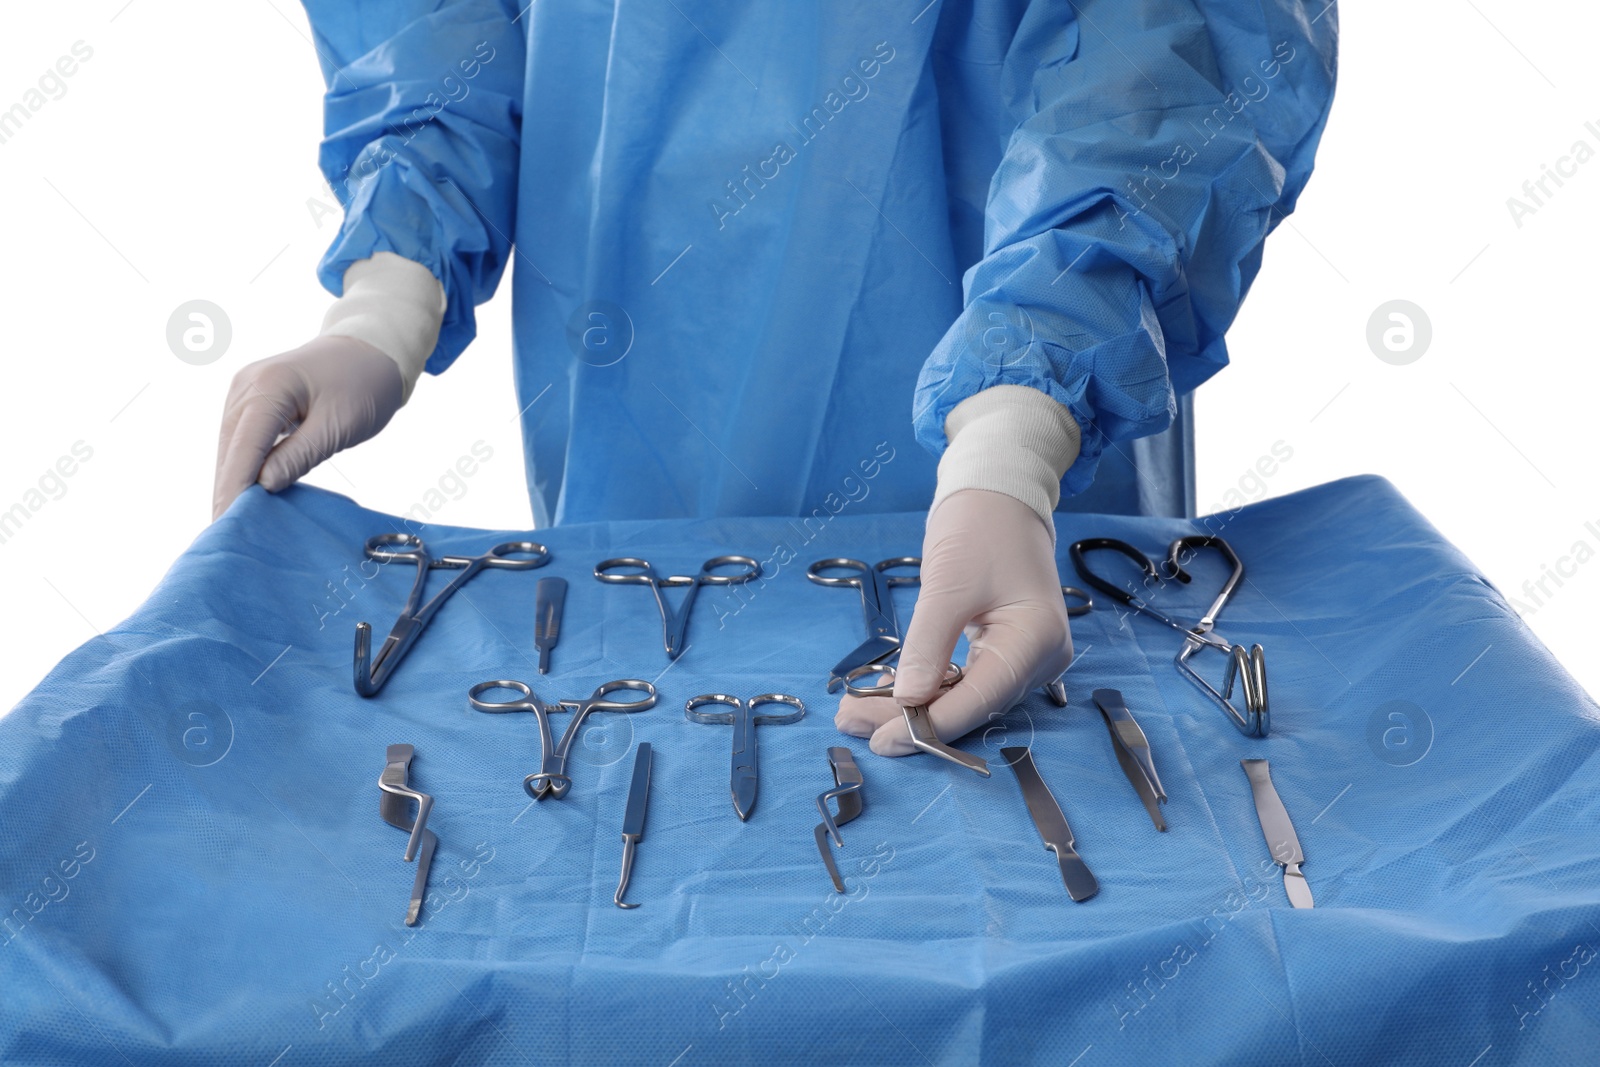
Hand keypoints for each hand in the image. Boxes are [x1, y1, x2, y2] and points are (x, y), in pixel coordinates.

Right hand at [212, 335, 403, 518]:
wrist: (371, 350)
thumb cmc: (363, 384)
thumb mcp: (337, 426)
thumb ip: (298, 456)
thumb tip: (262, 487)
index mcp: (268, 387)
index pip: (243, 449)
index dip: (232, 490)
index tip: (225, 525)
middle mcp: (246, 385)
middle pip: (230, 449)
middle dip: (227, 491)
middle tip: (226, 536)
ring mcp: (246, 390)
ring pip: (231, 446)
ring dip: (233, 481)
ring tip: (233, 522)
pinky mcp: (252, 399)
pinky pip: (242, 439)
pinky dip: (245, 466)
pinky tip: (247, 494)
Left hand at [834, 489, 1072, 754]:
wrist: (999, 495)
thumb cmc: (981, 528)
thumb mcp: (948, 584)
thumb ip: (927, 646)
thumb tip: (906, 701)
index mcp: (1036, 641)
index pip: (980, 700)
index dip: (930, 726)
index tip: (881, 740)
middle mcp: (1038, 659)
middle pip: (970, 705)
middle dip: (910, 717)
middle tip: (851, 720)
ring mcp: (1023, 658)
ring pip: (963, 697)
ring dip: (912, 704)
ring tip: (856, 708)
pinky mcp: (1004, 652)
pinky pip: (964, 681)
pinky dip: (926, 686)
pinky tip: (886, 690)